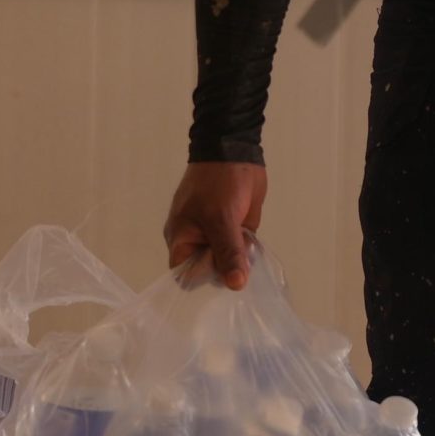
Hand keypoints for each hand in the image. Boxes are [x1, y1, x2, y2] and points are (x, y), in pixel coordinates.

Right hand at [164, 160, 266, 289]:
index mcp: (181, 240)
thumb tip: (235, 286)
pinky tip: (253, 244)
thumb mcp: (221, 219)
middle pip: (209, 273)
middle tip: (239, 258)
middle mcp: (197, 242)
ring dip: (241, 261)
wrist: (234, 150)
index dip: (201, 280)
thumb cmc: (218, 184)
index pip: (186, 276)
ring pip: (229, 263)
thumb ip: (228, 253)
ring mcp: (217, 237)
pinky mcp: (235, 231)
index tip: (221, 273)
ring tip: (246, 246)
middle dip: (226, 271)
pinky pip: (241, 251)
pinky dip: (249, 252)